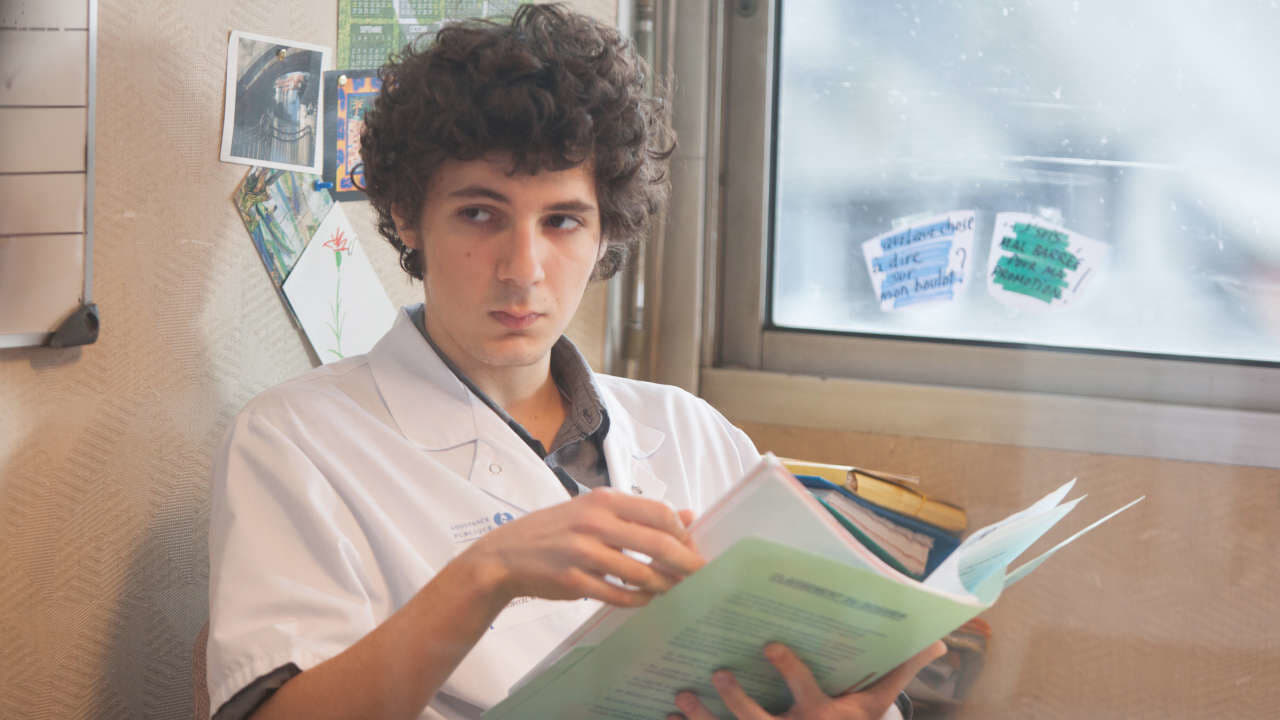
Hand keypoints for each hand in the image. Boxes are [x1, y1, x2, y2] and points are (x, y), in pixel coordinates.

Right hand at [461, 489, 702, 607]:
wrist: (506, 555)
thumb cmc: (556, 530)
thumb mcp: (593, 510)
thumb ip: (638, 514)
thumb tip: (687, 516)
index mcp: (603, 500)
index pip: (658, 512)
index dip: (682, 533)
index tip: (692, 547)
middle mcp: (595, 522)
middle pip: (657, 544)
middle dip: (686, 563)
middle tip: (702, 575)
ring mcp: (583, 553)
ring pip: (641, 573)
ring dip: (664, 585)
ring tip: (675, 590)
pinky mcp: (574, 581)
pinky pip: (618, 595)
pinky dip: (638, 600)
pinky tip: (646, 600)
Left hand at [670, 641, 946, 719]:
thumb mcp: (876, 705)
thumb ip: (900, 671)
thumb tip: (935, 640)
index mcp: (822, 715)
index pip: (804, 690)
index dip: (786, 669)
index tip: (767, 644)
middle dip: (736, 700)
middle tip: (717, 673)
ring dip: (702, 718)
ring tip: (683, 696)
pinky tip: (668, 715)